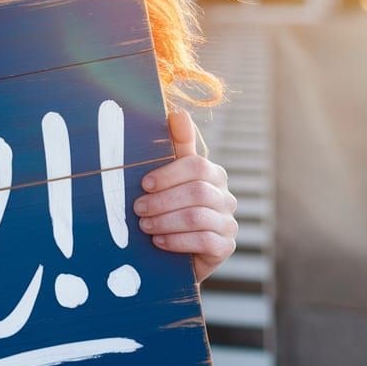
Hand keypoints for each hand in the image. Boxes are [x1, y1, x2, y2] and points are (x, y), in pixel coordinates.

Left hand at [134, 109, 237, 283]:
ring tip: (144, 225)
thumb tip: (179, 113)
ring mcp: (228, 222)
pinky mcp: (226, 246)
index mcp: (213, 174)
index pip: (197, 165)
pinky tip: (158, 241)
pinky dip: (176, 240)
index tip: (145, 184)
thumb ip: (176, 146)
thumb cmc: (168, 206)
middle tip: (138, 208)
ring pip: (197, 217)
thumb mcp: (169, 176)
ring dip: (165, 220)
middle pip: (196, 192)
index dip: (169, 174)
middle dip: (162, 200)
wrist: (174, 252)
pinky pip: (204, 241)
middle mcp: (226, 197)